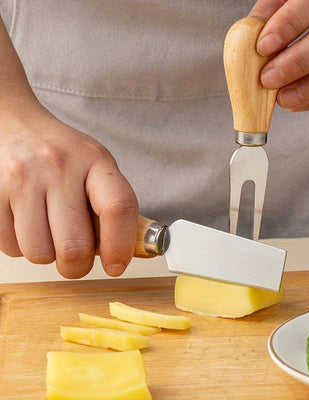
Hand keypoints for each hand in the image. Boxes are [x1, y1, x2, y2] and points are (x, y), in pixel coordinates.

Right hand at [0, 99, 137, 277]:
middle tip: (77, 259)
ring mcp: (22, 179)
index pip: (118, 207)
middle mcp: (59, 166)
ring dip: (48, 255)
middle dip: (78, 266)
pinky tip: (28, 223)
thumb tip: (124, 254)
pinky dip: (22, 246)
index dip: (120, 246)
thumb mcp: (98, 167)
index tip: (116, 266)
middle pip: (75, 246)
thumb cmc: (64, 154)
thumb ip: (113, 206)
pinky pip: (11, 247)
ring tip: (50, 231)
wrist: (17, 126)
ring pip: (40, 253)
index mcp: (96, 160)